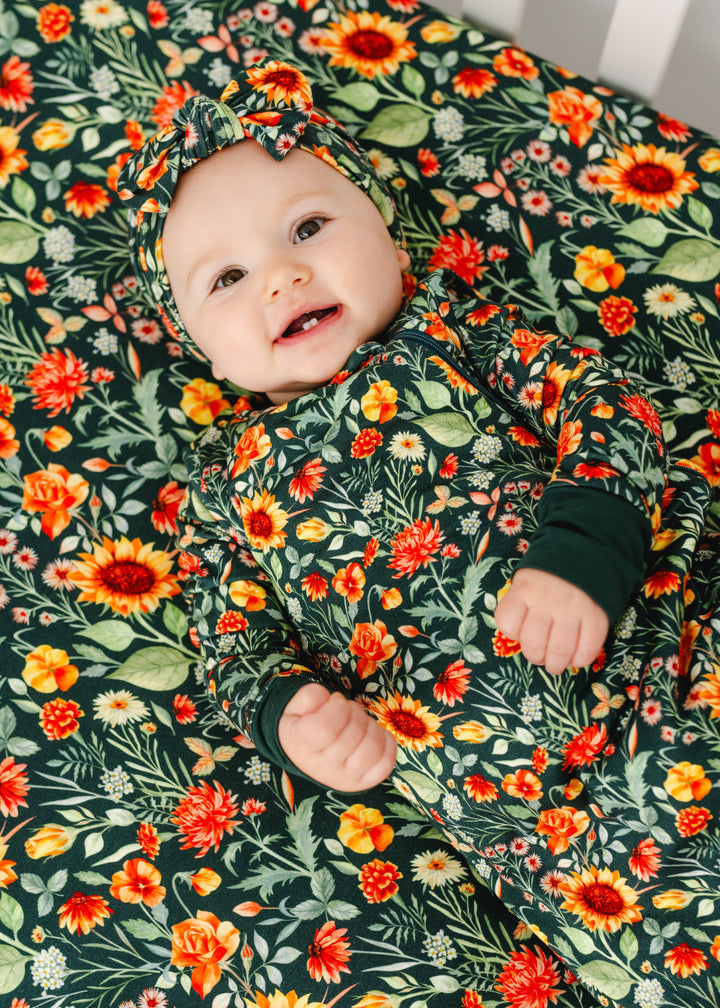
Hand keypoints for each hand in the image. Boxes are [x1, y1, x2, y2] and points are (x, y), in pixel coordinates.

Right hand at [278, 683, 396, 790]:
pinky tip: (374, 734)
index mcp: (304, 747)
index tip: (333, 702)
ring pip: (373, 746)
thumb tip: (324, 697)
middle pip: (354, 732)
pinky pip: (386, 763)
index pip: (327, 727)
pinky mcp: (364, 781)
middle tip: (345, 711)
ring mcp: (347, 777)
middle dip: (354, 711)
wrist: (302, 759)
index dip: (337, 706)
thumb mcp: (295, 708)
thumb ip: (308, 696)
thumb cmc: (301, 729)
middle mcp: (326, 767)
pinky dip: (386, 743)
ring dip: (370, 725)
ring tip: (358, 723)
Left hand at [494, 568, 608, 675]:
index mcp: (524, 590)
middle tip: (541, 657)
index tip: (522, 633)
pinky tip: (576, 658)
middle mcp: (546, 600)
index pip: (507, 623)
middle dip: (535, 657)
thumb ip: (520, 605)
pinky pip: (587, 650)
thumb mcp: (527, 580)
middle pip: (533, 644)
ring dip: (556, 665)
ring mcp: (572, 609)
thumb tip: (520, 638)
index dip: (513, 634)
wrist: (587, 551)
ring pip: (559, 651)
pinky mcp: (596, 617)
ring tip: (557, 664)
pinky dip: (580, 661)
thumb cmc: (550, 575)